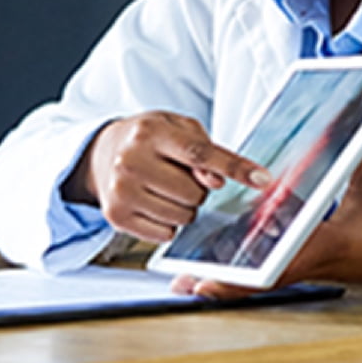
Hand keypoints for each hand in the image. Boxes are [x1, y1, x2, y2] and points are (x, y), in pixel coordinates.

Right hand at [64, 111, 273, 243]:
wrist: (100, 154)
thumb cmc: (146, 140)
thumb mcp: (176, 128)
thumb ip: (203, 148)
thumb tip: (216, 181)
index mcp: (150, 132)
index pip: (199, 153)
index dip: (234, 167)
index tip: (261, 179)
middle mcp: (130, 161)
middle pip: (194, 192)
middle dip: (198, 189)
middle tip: (179, 176)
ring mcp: (121, 191)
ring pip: (183, 216)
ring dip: (184, 208)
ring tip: (164, 189)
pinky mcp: (115, 216)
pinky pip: (165, 234)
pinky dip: (168, 224)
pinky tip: (153, 204)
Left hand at [173, 145, 361, 298]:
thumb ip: (354, 146)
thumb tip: (337, 115)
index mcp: (324, 245)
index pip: (271, 265)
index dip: (233, 275)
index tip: (199, 280)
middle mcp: (318, 262)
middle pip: (259, 276)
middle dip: (222, 280)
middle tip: (183, 281)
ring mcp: (325, 268)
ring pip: (270, 275)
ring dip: (237, 275)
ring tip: (197, 277)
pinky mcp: (333, 266)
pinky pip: (289, 269)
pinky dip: (263, 267)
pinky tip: (242, 261)